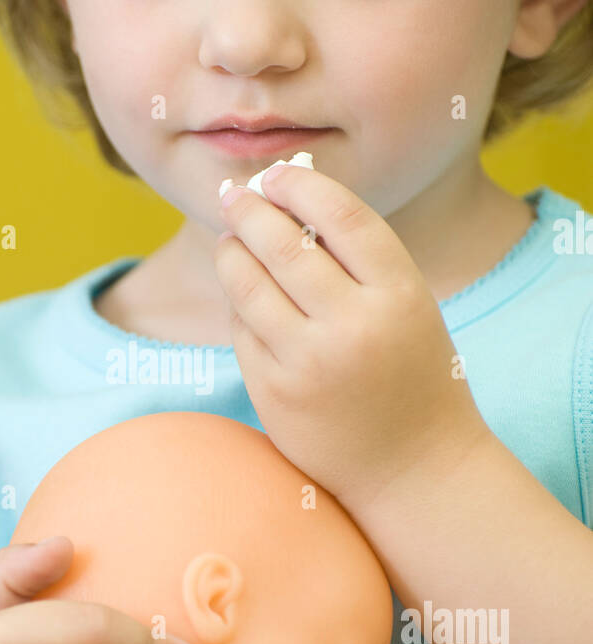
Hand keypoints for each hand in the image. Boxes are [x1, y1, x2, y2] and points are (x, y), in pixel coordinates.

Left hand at [214, 164, 491, 513]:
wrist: (413, 469)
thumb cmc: (409, 374)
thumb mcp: (405, 308)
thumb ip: (357, 259)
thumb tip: (286, 194)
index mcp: (399, 294)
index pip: (341, 215)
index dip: (301, 185)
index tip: (278, 174)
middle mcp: (353, 325)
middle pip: (284, 243)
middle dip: (250, 209)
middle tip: (235, 194)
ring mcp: (308, 362)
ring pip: (248, 282)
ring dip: (231, 250)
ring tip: (231, 238)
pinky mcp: (273, 391)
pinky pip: (241, 328)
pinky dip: (238, 303)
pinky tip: (245, 295)